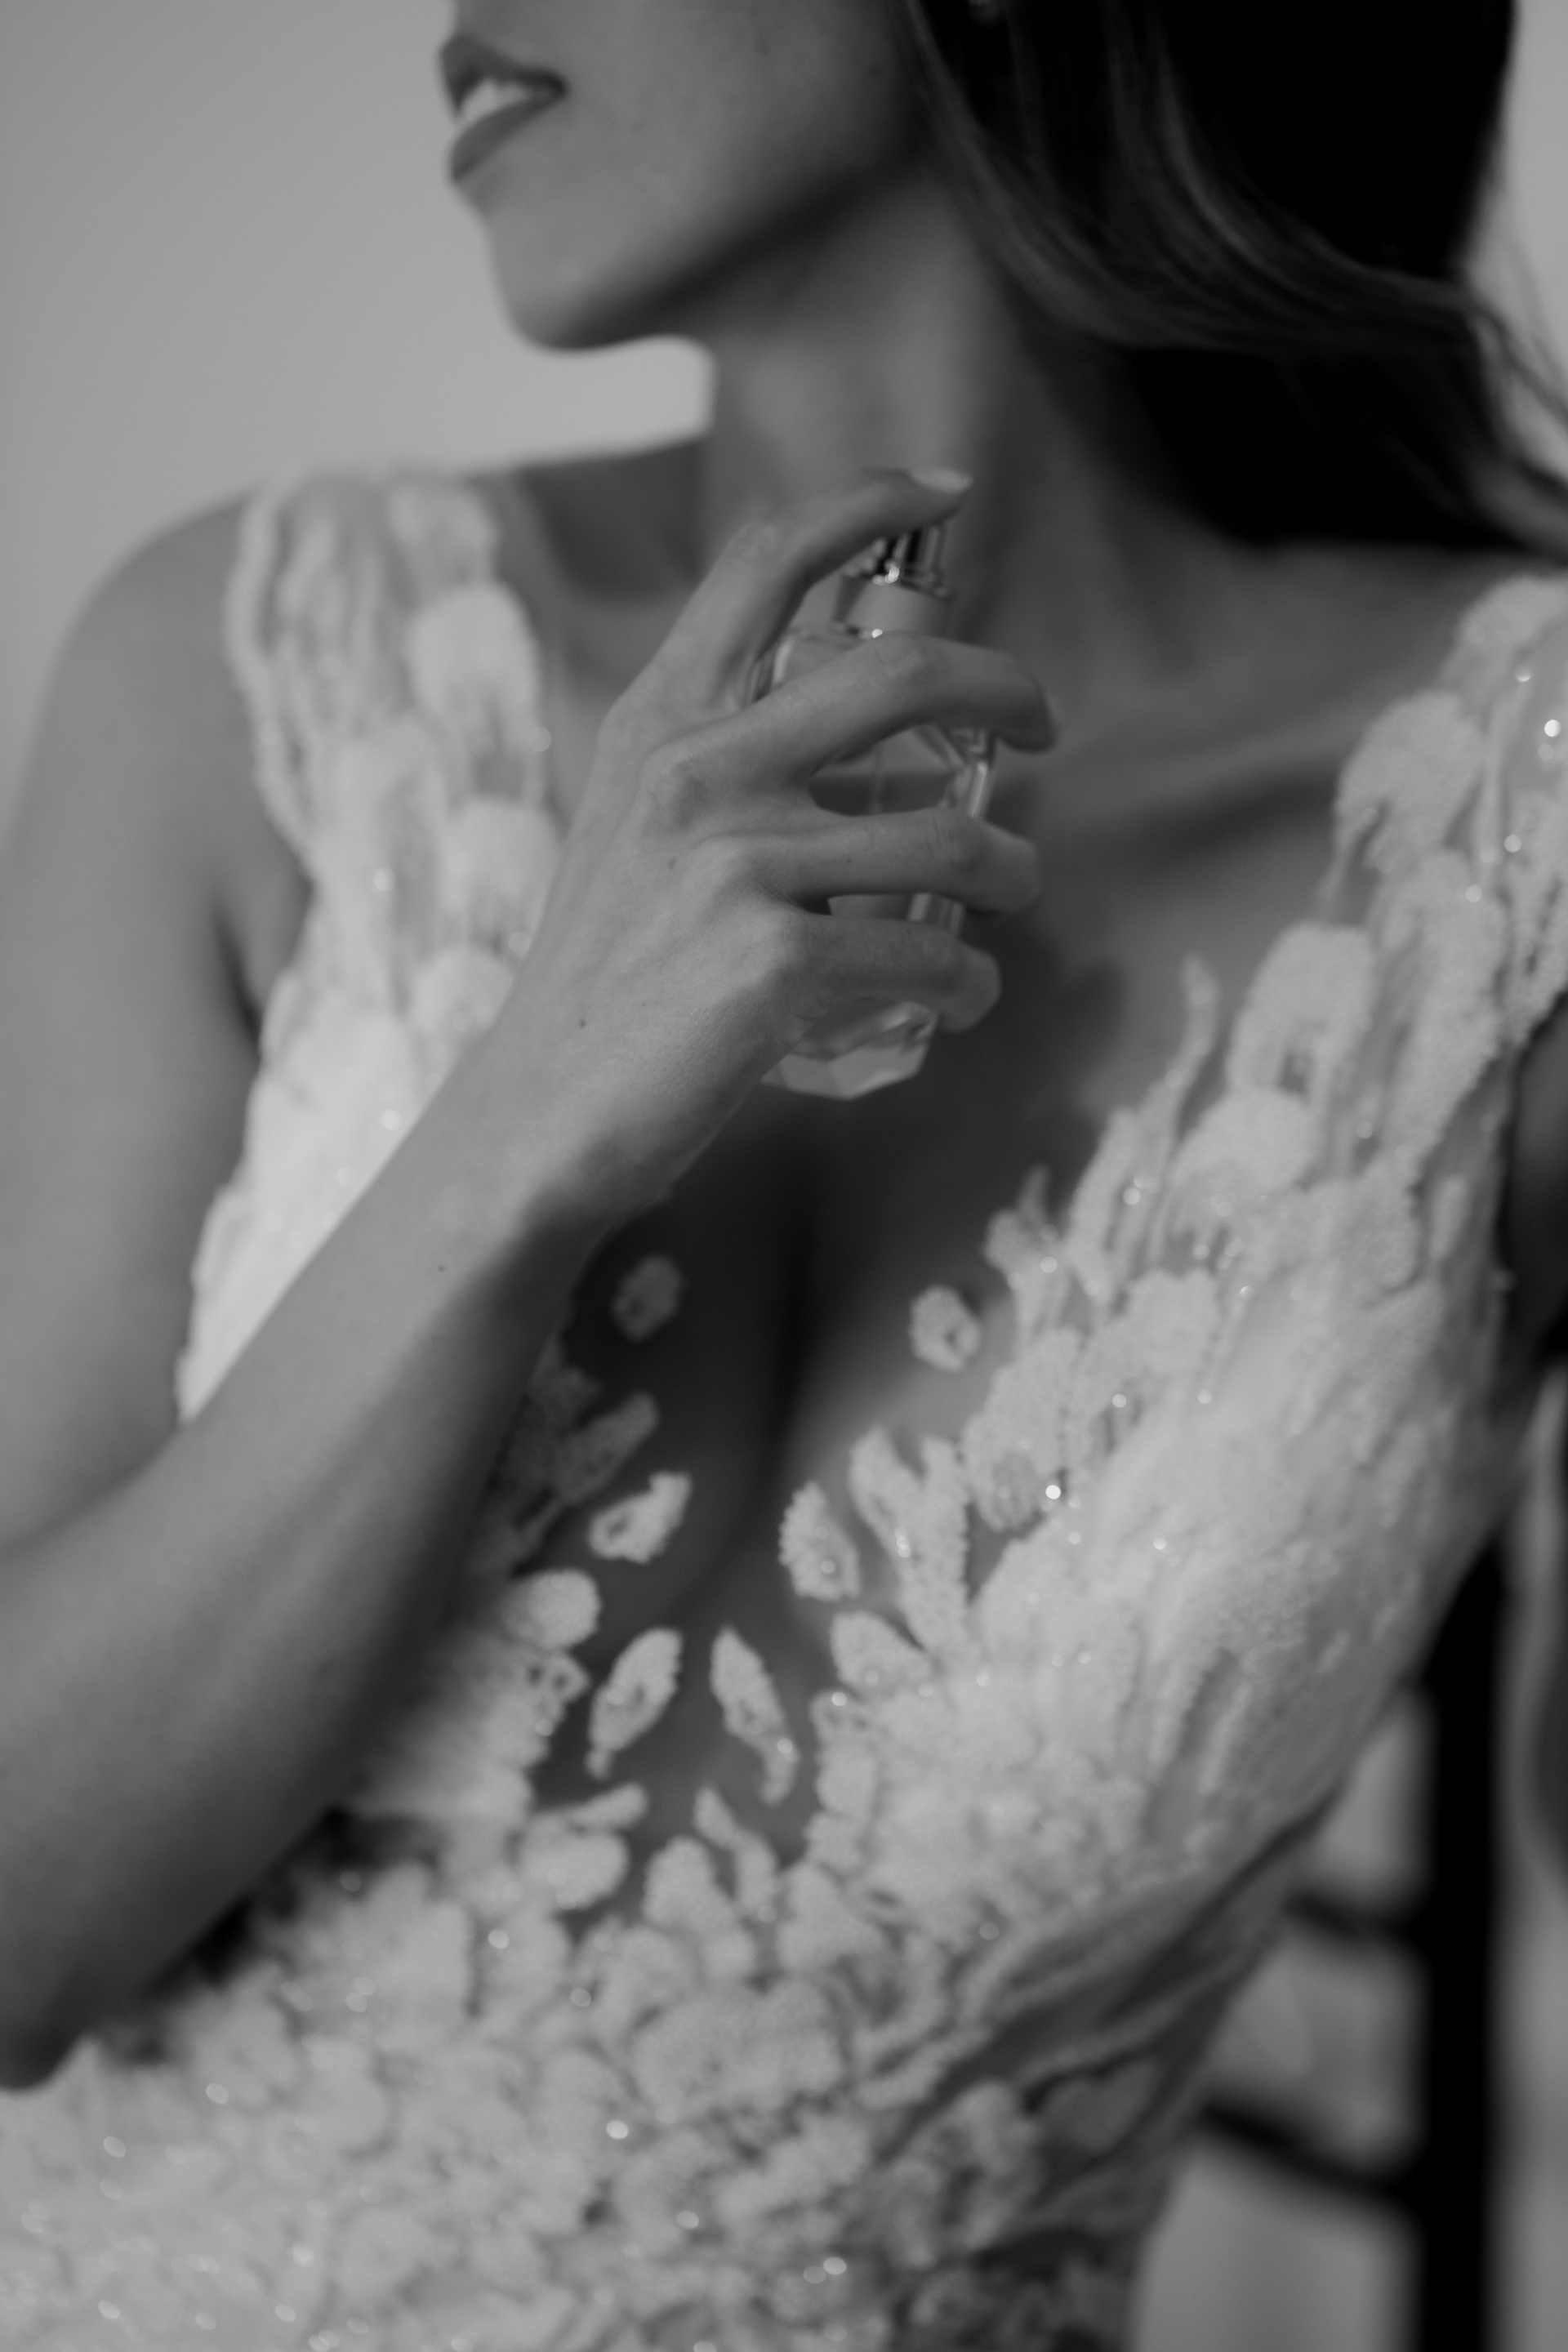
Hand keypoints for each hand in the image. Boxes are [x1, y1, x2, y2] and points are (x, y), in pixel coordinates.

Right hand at [488, 471, 1052, 1222]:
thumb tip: (860, 723)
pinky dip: (970, 981)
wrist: (540, 1113)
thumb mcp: (630, 828)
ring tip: (1008, 892)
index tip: (944, 488)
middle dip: (1007, 688)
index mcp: (659, 721)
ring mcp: (736, 866)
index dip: (867, 501)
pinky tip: (963, 995)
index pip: (765, 559)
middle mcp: (695, 772)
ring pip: (950, 836)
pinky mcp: (775, 966)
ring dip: (1011, 869)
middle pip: (905, 674)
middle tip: (1040, 728)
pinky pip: (932, 955)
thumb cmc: (607, 976)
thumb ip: (715, 758)